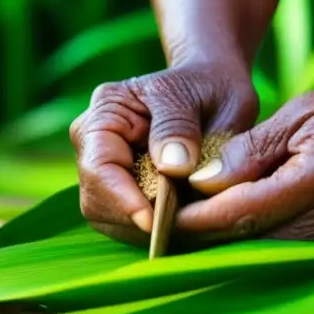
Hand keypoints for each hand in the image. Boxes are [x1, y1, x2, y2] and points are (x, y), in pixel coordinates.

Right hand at [70, 62, 258, 246]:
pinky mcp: (127, 195)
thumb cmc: (206, 83)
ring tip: (191, 219)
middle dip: (138, 219)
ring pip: (112, 221)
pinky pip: (132, 227)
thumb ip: (178, 125)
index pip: (97, 166)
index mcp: (107, 112)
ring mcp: (108, 173)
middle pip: (97, 202)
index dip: (122, 199)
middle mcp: (96, 145)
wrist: (216, 89)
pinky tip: (188, 219)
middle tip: (186, 223)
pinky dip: (159, 230)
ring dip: (150, 229)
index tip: (154, 220)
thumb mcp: (197, 94)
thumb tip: (171, 166)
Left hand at [175, 73, 313, 244]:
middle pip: (269, 242)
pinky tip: (253, 243)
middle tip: (176, 238)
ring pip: (291, 256)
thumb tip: (200, 184)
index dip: (206, 219)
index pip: (254, 207)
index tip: (170, 220)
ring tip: (206, 242)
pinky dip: (282, 250)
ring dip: (245, 251)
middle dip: (218, 241)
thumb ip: (249, 150)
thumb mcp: (294, 114)